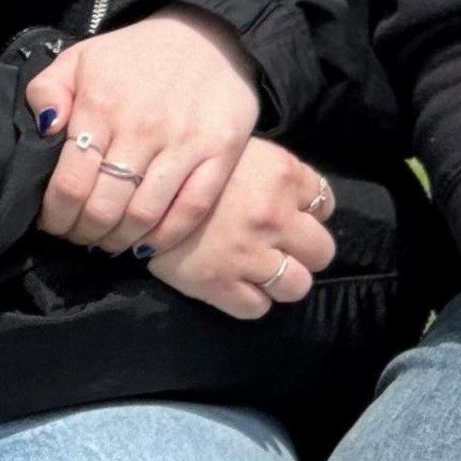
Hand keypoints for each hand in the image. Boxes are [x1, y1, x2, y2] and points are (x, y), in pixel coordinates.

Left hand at [26, 3, 261, 256]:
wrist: (208, 34)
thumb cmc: (135, 55)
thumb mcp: (80, 59)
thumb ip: (47, 91)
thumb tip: (46, 130)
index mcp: (102, 105)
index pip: (70, 184)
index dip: (55, 216)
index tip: (52, 223)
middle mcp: (143, 127)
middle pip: (104, 208)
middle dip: (83, 233)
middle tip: (78, 235)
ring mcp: (185, 142)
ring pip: (144, 215)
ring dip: (119, 240)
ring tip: (108, 240)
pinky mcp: (222, 152)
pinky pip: (192, 209)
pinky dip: (166, 236)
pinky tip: (147, 243)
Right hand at [142, 136, 336, 320]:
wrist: (136, 190)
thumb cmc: (191, 165)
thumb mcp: (241, 152)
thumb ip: (278, 175)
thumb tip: (306, 202)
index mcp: (283, 176)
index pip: (325, 203)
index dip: (309, 211)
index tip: (292, 213)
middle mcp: (273, 217)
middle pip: (322, 251)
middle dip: (306, 251)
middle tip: (283, 247)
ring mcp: (249, 254)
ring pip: (297, 286)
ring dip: (284, 281)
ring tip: (263, 270)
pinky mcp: (219, 284)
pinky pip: (257, 308)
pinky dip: (251, 300)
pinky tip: (238, 284)